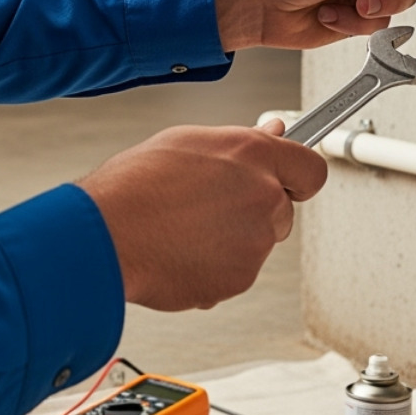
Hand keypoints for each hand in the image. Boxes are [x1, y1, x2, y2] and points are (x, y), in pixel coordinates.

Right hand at [78, 120, 326, 311]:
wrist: (104, 236)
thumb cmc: (133, 186)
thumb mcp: (186, 141)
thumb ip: (239, 143)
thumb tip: (271, 135)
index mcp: (253, 154)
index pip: (311, 168)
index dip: (298, 176)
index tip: (290, 181)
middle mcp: (263, 196)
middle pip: (283, 210)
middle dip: (255, 211)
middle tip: (208, 207)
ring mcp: (255, 241)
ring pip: (255, 243)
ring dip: (230, 240)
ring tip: (182, 228)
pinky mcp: (240, 278)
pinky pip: (236, 273)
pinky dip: (214, 267)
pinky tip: (179, 251)